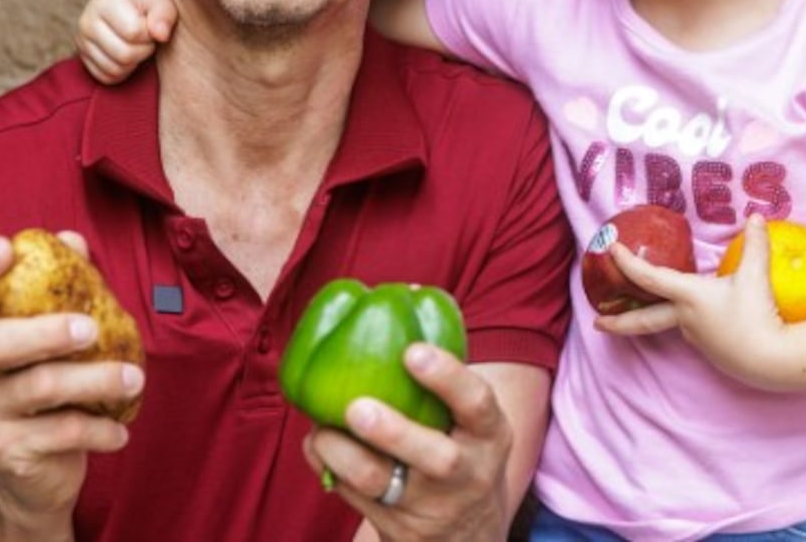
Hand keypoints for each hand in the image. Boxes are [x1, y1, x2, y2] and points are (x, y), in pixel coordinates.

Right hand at [0, 233, 144, 527]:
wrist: (33, 469)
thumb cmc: (44, 380)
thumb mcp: (50, 334)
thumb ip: (60, 287)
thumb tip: (73, 240)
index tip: (5, 247)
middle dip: (46, 332)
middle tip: (92, 328)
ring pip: (39, 388)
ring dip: (96, 380)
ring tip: (134, 378)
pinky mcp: (3, 451)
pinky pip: (60, 432)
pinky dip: (99, 428)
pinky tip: (121, 431)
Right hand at [75, 0, 174, 82]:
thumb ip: (165, 13)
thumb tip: (161, 35)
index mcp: (105, 3)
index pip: (134, 33)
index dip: (151, 33)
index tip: (152, 23)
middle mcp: (87, 23)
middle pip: (124, 55)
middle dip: (144, 49)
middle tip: (147, 36)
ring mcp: (82, 41)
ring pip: (115, 70)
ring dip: (135, 61)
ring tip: (137, 43)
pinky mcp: (83, 56)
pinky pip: (106, 77)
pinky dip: (123, 71)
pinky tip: (128, 52)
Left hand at [304, 344, 511, 541]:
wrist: (467, 534)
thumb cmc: (462, 448)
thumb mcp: (473, 419)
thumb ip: (445, 370)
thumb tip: (406, 289)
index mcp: (489, 435)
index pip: (477, 404)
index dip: (447, 377)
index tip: (412, 351)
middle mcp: (467, 474)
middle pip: (436, 458)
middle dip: (394, 432)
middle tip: (357, 406)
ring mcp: (430, 507)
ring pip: (381, 483)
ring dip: (342, 453)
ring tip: (321, 427)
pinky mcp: (396, 527)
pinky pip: (353, 498)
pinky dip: (327, 467)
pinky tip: (316, 442)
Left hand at [594, 215, 791, 388]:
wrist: (772, 360)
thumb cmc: (758, 316)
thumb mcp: (756, 276)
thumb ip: (755, 245)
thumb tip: (758, 217)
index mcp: (689, 296)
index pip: (649, 277)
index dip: (628, 262)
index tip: (611, 250)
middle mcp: (685, 318)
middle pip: (644, 320)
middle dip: (618, 322)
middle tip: (596, 324)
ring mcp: (696, 338)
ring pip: (674, 322)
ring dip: (663, 315)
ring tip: (663, 305)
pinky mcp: (711, 351)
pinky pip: (696, 330)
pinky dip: (692, 322)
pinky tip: (710, 318)